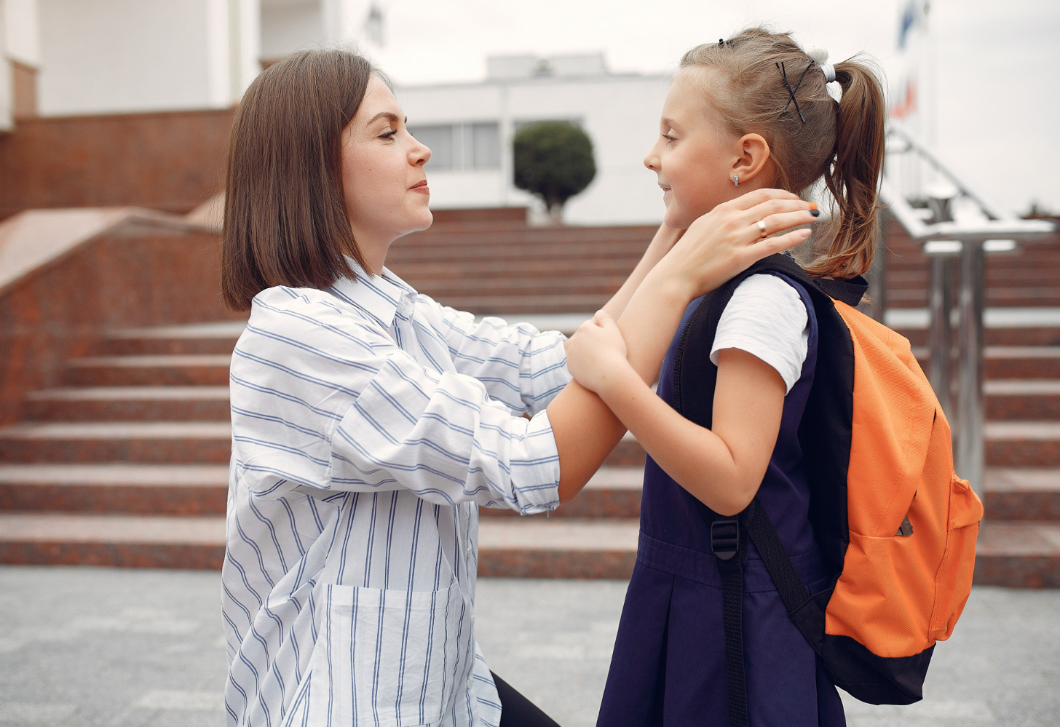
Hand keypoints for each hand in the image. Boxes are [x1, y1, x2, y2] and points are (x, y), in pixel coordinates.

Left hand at [566, 311, 630, 395]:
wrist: (609, 376)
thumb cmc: (615, 352)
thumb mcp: (613, 330)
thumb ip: (605, 318)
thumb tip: (598, 313)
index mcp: (584, 328)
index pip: (592, 326)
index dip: (602, 334)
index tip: (609, 342)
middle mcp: (574, 339)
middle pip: (584, 338)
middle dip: (591, 342)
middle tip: (605, 352)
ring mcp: (570, 354)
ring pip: (579, 350)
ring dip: (586, 352)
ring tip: (599, 360)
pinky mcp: (570, 367)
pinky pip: (577, 363)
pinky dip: (583, 364)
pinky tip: (594, 368)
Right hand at [654, 189, 816, 300]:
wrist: (675, 276)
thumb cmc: (686, 256)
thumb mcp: (702, 227)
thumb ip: (721, 218)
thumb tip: (737, 214)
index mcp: (722, 210)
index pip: (759, 195)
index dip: (781, 194)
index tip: (794, 197)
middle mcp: (731, 220)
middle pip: (772, 204)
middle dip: (796, 203)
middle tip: (810, 206)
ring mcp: (737, 238)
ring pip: (776, 221)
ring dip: (799, 216)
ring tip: (814, 216)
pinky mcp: (741, 258)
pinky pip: (773, 244)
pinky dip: (792, 237)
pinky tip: (805, 234)